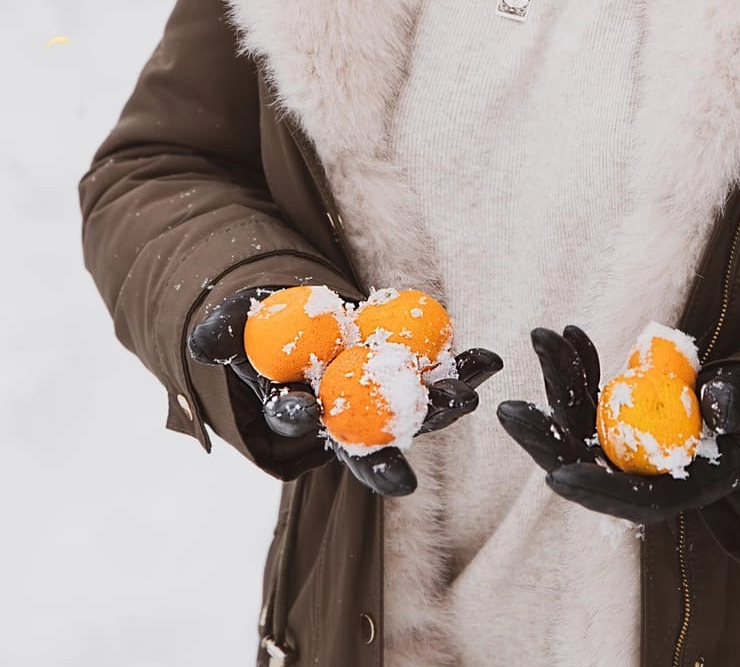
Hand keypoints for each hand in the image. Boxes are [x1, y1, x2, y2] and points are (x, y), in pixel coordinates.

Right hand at [188, 286, 502, 495]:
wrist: (302, 313)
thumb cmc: (262, 325)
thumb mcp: (235, 324)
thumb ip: (221, 331)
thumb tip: (205, 339)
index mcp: (293, 410)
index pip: (295, 423)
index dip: (302, 425)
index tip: (312, 424)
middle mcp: (339, 418)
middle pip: (361, 439)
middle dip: (384, 455)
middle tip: (407, 472)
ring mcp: (379, 401)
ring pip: (408, 412)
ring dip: (435, 409)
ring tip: (464, 401)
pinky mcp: (409, 375)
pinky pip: (437, 373)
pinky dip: (461, 369)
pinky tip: (488, 361)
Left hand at [496, 325, 739, 525]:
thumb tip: (715, 397)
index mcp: (677, 488)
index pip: (631, 499)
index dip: (595, 490)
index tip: (557, 477)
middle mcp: (642, 472)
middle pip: (585, 463)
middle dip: (545, 437)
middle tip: (507, 411)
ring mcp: (626, 444)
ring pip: (579, 424)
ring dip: (559, 381)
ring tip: (543, 338)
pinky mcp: (621, 417)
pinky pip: (591, 396)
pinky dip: (581, 367)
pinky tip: (572, 335)